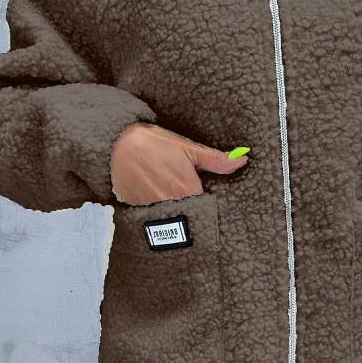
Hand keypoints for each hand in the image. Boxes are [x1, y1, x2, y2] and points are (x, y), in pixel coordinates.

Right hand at [110, 122, 249, 204]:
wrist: (118, 143)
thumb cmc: (156, 143)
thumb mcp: (188, 148)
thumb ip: (216, 159)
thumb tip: (243, 159)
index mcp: (188, 190)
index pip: (207, 208)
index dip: (208, 205)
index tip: (207, 200)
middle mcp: (171, 204)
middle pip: (190, 216)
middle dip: (193, 211)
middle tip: (188, 199)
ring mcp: (153, 210)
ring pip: (171, 219)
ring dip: (175, 213)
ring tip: (171, 197)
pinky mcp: (137, 211)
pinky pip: (153, 218)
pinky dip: (157, 213)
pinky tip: (156, 199)